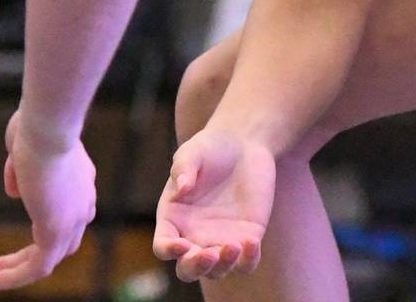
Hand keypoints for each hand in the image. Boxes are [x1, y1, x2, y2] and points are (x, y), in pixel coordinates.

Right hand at [0, 111, 95, 289]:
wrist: (47, 126)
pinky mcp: (57, 230)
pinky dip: (19, 275)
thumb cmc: (35, 125)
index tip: (24, 233)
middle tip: (7, 262)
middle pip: (64, 241)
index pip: (71, 212)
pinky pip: (39, 265)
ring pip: (50, 256)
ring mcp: (73, 218)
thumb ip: (20, 170)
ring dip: (21, 268)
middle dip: (35, 253)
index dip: (46, 224)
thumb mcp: (24, 147)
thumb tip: (16, 192)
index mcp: (80, 178)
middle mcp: (83, 201)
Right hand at [153, 129, 273, 281]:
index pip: (163, 245)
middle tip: (210, 255)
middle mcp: (194, 236)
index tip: (182, 244)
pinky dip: (248, 260)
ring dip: (223, 266)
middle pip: (188, 268)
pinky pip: (246, 262)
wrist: (244, 145)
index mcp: (173, 218)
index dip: (169, 250)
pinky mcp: (246, 239)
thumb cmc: (211, 147)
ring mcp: (220, 240)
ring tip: (234, 246)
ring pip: (217, 270)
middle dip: (196, 267)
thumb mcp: (194, 150)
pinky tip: (252, 243)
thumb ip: (184, 167)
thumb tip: (181, 187)